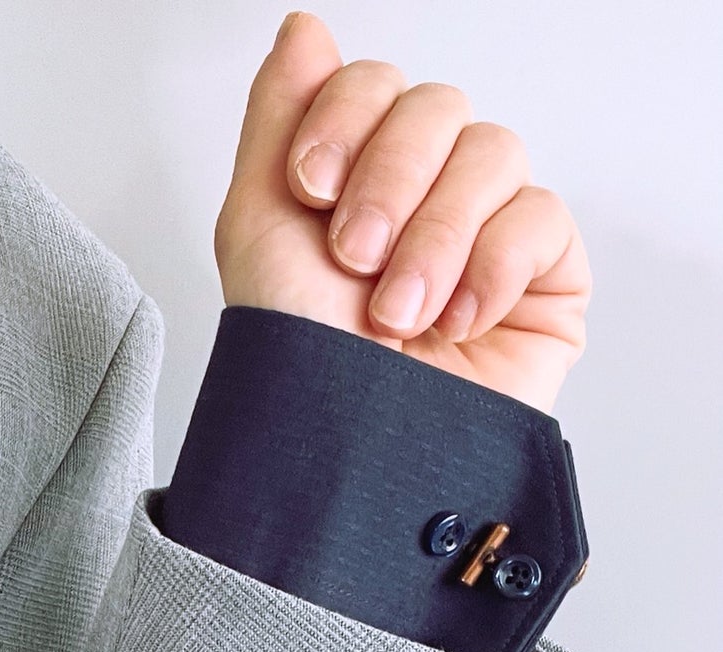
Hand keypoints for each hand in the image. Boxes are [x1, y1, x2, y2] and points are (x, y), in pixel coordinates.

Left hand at [213, 11, 590, 413]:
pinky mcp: (543, 282)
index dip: (344, 119)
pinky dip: (490, 270)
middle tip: (353, 259)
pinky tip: (452, 324)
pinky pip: (543, 218)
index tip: (311, 186)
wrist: (344, 459)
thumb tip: (303, 29)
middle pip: (438, 108)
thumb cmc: (296, 362)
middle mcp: (422, 200)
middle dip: (388, 182)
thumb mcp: (258, 231)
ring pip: (494, 154)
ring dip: (434, 238)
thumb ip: (278, 120)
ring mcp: (487, 237)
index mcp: (355, 181)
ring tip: (396, 315)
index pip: (376, 85)